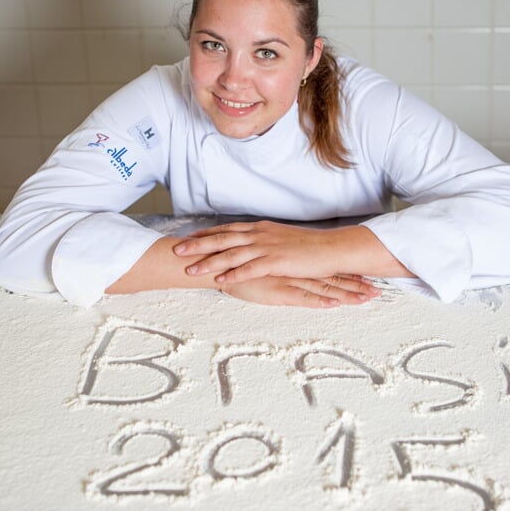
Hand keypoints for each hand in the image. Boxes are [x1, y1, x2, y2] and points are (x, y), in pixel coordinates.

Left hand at [173, 220, 343, 282]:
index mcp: (260, 229)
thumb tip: (251, 244)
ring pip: (231, 254)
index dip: (206, 233)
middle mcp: (260, 235)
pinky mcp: (276, 262)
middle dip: (198, 245)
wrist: (332, 248)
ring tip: (191, 269)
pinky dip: (233, 274)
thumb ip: (264, 241)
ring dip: (209, 262)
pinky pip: (250, 269)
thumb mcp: (282, 239)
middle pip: (223, 239)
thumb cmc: (309, 247)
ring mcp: (267, 248)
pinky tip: (220, 281)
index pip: (227, 229)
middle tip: (177, 249)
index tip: (189, 236)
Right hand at [221, 274, 380, 307]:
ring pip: (323, 287)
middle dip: (355, 285)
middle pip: (331, 278)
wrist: (217, 264)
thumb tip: (290, 273)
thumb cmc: (238, 266)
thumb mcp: (264, 266)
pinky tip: (335, 304)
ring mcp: (288, 279)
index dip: (348, 275)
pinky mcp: (277, 290)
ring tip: (366, 299)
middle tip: (377, 291)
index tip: (368, 279)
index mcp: (294, 264)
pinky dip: (320, 301)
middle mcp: (295, 270)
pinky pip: (303, 297)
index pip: (327, 270)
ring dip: (346, 293)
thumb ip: (279, 269)